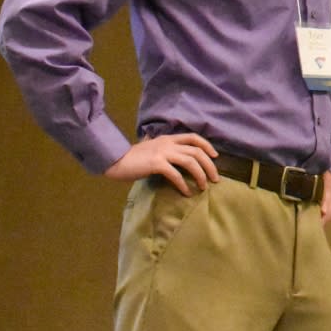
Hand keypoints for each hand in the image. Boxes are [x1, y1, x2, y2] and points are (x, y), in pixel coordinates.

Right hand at [103, 131, 218, 194]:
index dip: (207, 145)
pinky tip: (186, 192)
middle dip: (209, 165)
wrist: (115, 160)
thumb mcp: (153, 148)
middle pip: (197, 151)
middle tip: (215, 179)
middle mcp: (168, 143)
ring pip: (190, 161)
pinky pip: (176, 175)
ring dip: (200, 175)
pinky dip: (183, 184)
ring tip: (204, 187)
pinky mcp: (156, 164)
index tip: (216, 156)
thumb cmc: (133, 158)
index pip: (194, 137)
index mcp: (168, 138)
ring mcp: (162, 153)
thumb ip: (166, 150)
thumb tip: (179, 160)